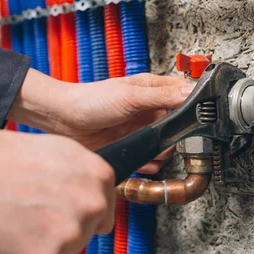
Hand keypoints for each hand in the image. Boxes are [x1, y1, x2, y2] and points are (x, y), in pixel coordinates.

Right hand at [0, 117, 115, 253]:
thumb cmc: (9, 157)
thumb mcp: (62, 150)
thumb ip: (85, 176)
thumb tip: (93, 194)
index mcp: (100, 177)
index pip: (105, 212)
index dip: (81, 212)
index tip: (63, 208)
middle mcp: (92, 206)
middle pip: (86, 233)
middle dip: (64, 226)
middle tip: (34, 210)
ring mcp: (70, 233)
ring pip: (64, 249)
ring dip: (44, 240)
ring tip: (20, 215)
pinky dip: (23, 251)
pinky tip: (10, 228)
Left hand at [9, 70, 193, 173]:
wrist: (63, 120)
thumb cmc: (90, 100)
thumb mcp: (129, 96)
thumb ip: (161, 96)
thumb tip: (190, 92)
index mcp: (152, 90)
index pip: (184, 97)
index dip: (191, 108)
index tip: (191, 119)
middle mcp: (149, 110)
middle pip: (179, 127)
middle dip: (174, 136)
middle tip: (163, 138)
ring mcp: (140, 130)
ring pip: (166, 147)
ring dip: (160, 152)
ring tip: (148, 148)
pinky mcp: (131, 147)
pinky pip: (150, 160)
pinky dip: (148, 163)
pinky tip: (138, 159)